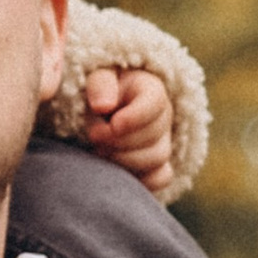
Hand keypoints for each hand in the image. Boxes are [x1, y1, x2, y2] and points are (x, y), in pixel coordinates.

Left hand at [83, 65, 173, 194]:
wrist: (101, 109)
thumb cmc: (99, 91)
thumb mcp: (97, 78)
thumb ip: (100, 85)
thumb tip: (102, 106)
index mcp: (152, 89)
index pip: (155, 103)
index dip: (134, 117)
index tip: (112, 124)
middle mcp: (164, 116)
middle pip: (153, 136)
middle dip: (119, 140)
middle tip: (93, 137)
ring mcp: (164, 142)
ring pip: (157, 159)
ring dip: (123, 160)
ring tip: (99, 151)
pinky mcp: (159, 165)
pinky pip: (160, 178)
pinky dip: (139, 179)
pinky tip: (117, 171)